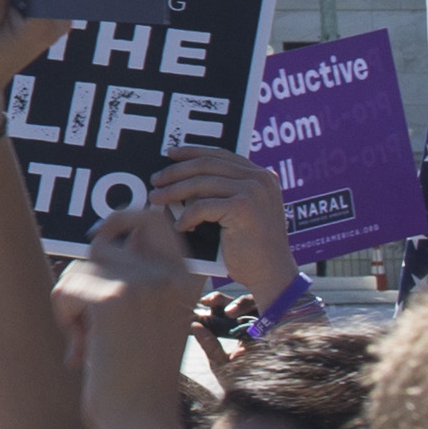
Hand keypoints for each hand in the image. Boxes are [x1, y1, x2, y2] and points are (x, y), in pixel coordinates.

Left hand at [57, 201, 208, 428]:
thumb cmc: (139, 378)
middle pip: (103, 244)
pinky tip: (83, 349)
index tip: (99, 234)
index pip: (155, 218)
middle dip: (84, 276)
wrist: (142, 423)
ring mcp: (144, 283)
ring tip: (91, 343)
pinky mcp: (114, 299)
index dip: (123, 217)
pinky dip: (64, 317)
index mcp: (187, 279)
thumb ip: (134, 281)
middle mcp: (170, 275)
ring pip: (80, 269)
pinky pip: (66, 289)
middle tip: (82, 317)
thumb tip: (98, 237)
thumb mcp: (149, 319)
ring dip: (73, 303)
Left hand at [143, 146, 299, 304]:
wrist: (272, 276)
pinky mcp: (243, 208)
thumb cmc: (251, 249)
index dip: (192, 152)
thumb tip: (183, 178)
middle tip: (155, 179)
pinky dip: (186, 217)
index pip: (221, 154)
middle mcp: (260, 179)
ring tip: (157, 199)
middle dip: (176, 171)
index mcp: (261, 176)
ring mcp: (253, 191)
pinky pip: (202, 206)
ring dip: (174, 191)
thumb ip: (224, 192)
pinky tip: (179, 227)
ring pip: (201, 184)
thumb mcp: (241, 212)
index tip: (170, 155)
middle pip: (207, 165)